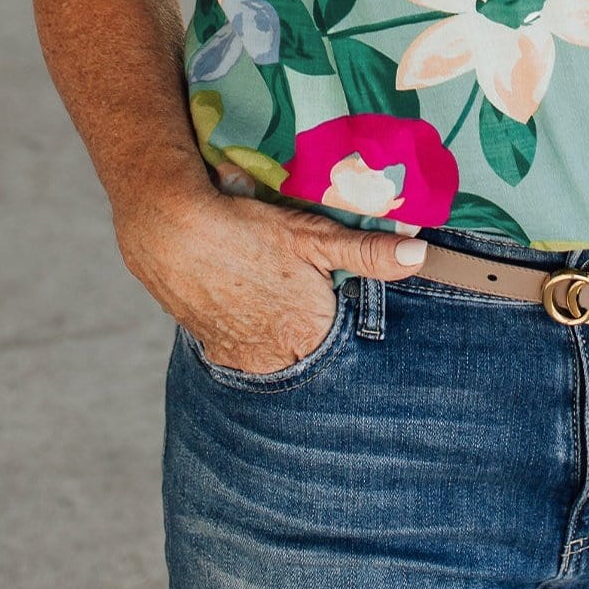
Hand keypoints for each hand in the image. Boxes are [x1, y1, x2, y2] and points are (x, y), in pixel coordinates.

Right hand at [114, 166, 428, 373]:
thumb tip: (420, 254)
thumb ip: (369, 252)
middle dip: (314, 319)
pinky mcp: (212, 349)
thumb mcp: (314, 235)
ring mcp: (240, 358)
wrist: (168, 230)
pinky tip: (247, 297)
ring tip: (273, 287)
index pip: (346, 337)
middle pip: (312, 346)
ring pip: (276, 349)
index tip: (336, 288)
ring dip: (280, 326)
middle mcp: (275, 358)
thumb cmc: (246, 230)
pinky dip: (250, 328)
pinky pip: (243, 349)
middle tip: (301, 282)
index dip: (344, 310)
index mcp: (310, 334)